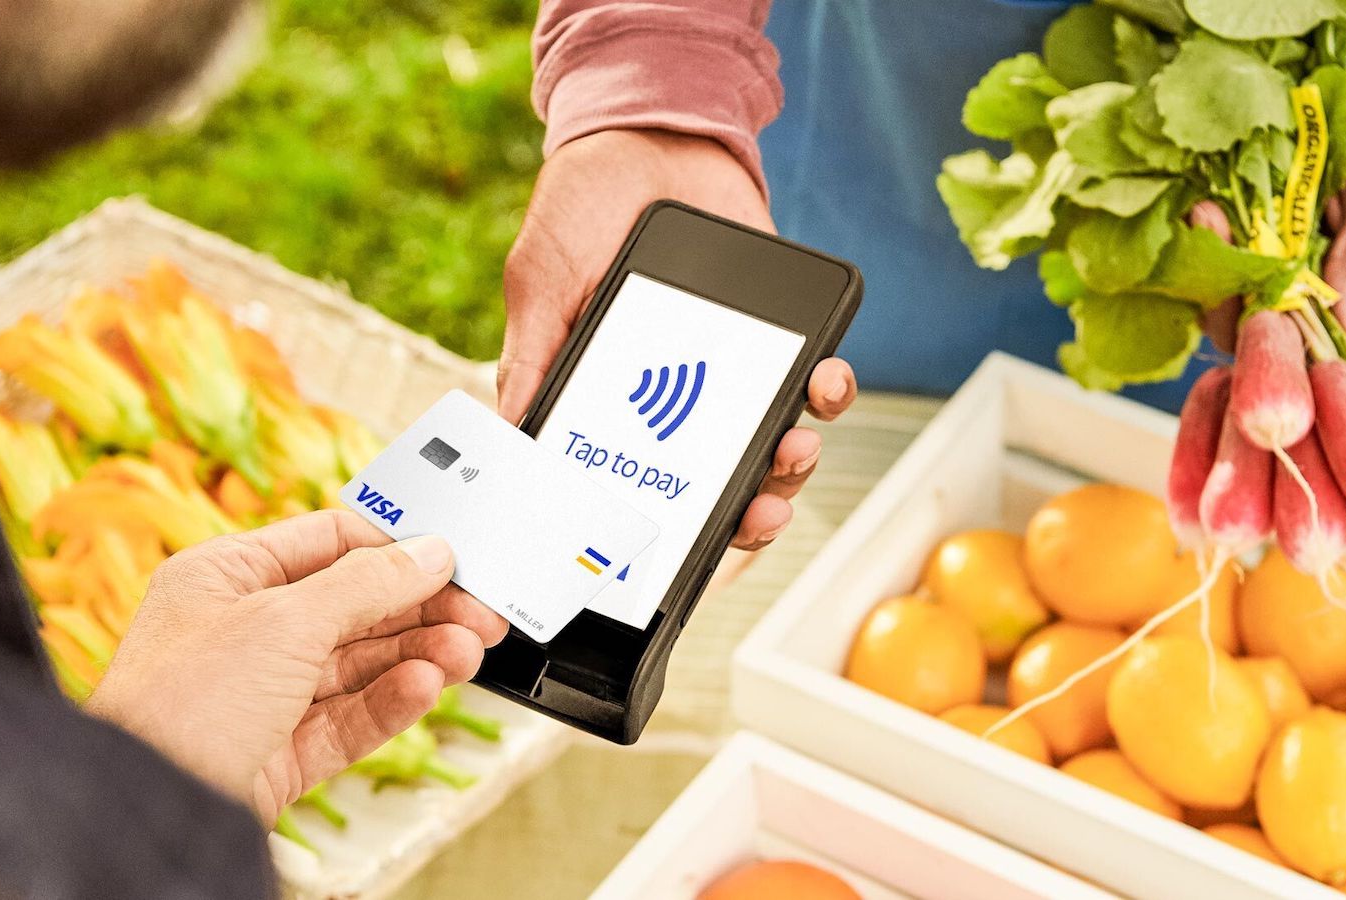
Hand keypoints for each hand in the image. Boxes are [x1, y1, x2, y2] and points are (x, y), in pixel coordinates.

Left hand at [84, 510, 506, 824]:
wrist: (146, 814)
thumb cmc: (178, 705)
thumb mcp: (283, 620)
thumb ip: (366, 583)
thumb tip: (426, 553)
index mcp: (226, 577)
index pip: (328, 542)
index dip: (394, 548)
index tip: (453, 559)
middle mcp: (244, 631)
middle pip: (354, 606)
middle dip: (421, 609)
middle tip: (481, 616)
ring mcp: (263, 695)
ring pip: (359, 665)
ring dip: (418, 655)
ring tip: (467, 654)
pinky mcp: (280, 754)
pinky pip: (349, 718)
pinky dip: (393, 702)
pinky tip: (426, 688)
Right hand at [500, 129, 857, 548]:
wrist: (650, 130)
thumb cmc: (581, 207)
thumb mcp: (539, 283)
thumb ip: (533, 356)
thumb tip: (517, 435)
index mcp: (617, 409)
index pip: (641, 489)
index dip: (664, 532)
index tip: (677, 557)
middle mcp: (679, 404)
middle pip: (720, 486)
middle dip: (747, 512)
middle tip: (758, 512)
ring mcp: (733, 374)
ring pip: (775, 445)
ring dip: (794, 461)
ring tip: (795, 446)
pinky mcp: (781, 337)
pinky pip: (816, 382)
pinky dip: (827, 390)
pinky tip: (825, 380)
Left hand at [1203, 45, 1345, 351]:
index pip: (1296, 337)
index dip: (1256, 324)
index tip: (1231, 285)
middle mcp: (1322, 278)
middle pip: (1254, 314)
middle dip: (1221, 286)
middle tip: (1207, 227)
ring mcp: (1297, 248)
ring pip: (1238, 277)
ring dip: (1214, 251)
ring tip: (1203, 210)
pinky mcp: (1279, 217)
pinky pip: (1238, 236)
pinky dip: (1220, 225)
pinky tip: (1206, 203)